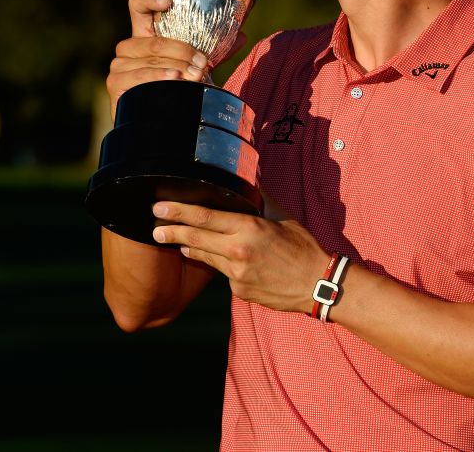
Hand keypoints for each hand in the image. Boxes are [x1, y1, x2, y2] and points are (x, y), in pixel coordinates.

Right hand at [105, 0, 207, 114]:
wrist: (157, 125)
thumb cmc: (175, 91)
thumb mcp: (194, 67)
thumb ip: (215, 52)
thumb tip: (242, 36)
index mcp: (144, 37)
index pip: (138, 7)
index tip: (169, 1)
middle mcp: (128, 48)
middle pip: (154, 40)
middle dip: (182, 51)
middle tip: (202, 64)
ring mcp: (119, 65)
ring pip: (151, 59)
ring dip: (177, 67)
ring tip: (194, 77)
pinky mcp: (115, 83)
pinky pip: (140, 76)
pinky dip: (159, 77)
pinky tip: (173, 79)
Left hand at [150, 198, 330, 314]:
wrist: (318, 285)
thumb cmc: (303, 249)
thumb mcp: (284, 219)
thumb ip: (262, 202)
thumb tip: (250, 182)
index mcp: (249, 228)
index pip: (205, 217)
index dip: (179, 212)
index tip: (160, 208)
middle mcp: (238, 251)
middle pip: (196, 238)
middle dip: (172, 232)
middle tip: (155, 228)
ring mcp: (237, 274)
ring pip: (206, 257)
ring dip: (191, 247)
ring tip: (178, 241)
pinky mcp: (239, 291)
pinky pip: (223, 273)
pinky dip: (220, 264)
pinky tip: (223, 259)